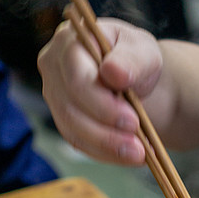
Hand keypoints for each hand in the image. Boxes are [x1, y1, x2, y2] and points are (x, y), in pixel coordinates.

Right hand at [37, 18, 162, 164]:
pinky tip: (129, 156)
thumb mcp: (144, 51)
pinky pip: (79, 143)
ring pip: (72, 130)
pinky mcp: (64, 120)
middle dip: (106, 131)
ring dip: (107, 147)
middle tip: (138, 145)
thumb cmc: (136, 59)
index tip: (133, 120)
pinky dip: (106, 153)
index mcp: (70, 41)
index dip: (102, 103)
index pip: (76, 77)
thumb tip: (113, 72)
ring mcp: (55, 96)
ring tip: (138, 154)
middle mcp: (54, 67)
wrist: (136, 78)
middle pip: (70, 108)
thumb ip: (132, 59)